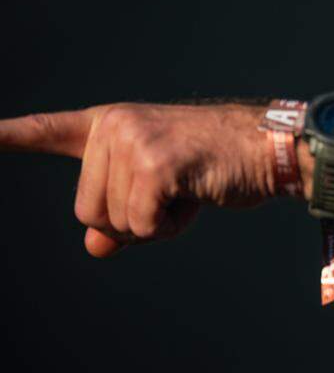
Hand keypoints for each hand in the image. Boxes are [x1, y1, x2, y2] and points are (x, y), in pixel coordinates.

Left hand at [0, 102, 275, 256]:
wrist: (268, 148)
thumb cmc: (216, 166)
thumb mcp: (159, 192)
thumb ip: (119, 218)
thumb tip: (96, 247)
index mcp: (109, 124)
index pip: (46, 130)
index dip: (6, 136)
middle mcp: (114, 126)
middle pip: (87, 211)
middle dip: (128, 221)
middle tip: (172, 196)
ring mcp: (133, 141)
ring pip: (115, 222)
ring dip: (154, 224)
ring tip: (189, 191)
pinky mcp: (156, 163)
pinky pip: (142, 225)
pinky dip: (169, 227)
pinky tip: (195, 197)